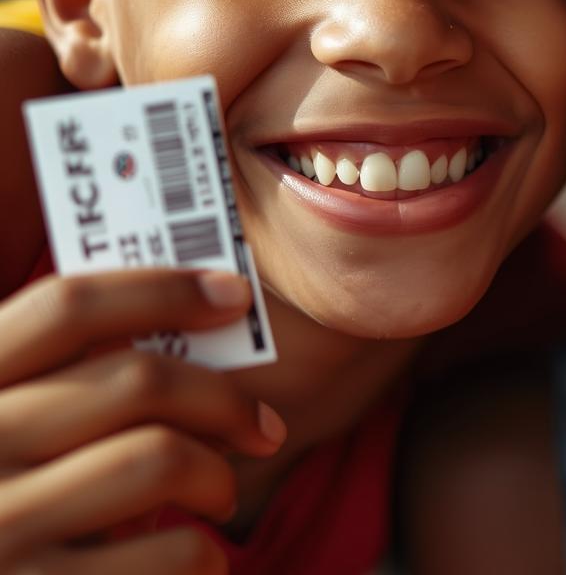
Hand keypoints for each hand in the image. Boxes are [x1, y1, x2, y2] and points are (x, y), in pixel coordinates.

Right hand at [0, 269, 285, 573]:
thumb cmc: (32, 508)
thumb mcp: (30, 429)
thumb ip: (81, 383)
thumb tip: (210, 323)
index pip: (65, 306)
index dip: (162, 289)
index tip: (235, 294)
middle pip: (138, 379)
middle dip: (225, 400)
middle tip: (264, 428)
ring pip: (162, 458)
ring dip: (218, 478)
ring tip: (218, 498)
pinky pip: (177, 551)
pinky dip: (207, 554)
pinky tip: (193, 560)